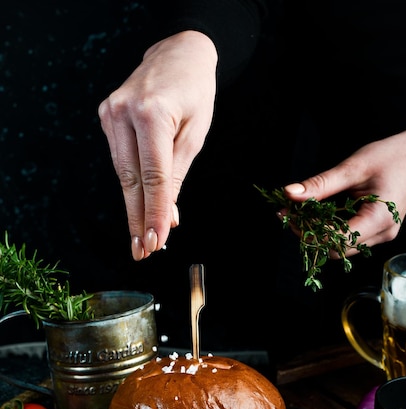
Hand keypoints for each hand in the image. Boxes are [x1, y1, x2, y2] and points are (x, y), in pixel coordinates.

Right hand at [98, 31, 217, 259]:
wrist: (177, 54)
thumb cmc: (194, 93)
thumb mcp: (194, 135)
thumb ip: (176, 176)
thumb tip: (169, 217)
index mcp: (152, 113)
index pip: (153, 177)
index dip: (155, 213)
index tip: (158, 242)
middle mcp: (124, 112)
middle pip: (131, 180)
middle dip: (139, 219)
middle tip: (143, 252)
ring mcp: (110, 113)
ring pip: (121, 174)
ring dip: (134, 207)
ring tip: (143, 238)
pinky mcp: (106, 116)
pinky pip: (119, 160)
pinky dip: (131, 185)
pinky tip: (139, 207)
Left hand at [284, 126, 405, 256]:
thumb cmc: (392, 156)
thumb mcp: (353, 167)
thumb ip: (321, 184)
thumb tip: (290, 194)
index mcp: (379, 218)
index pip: (336, 238)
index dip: (308, 231)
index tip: (288, 215)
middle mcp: (382, 233)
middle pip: (336, 249)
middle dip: (310, 234)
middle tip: (291, 214)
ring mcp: (381, 235)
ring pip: (341, 247)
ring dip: (318, 233)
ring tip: (301, 213)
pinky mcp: (377, 231)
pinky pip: (349, 238)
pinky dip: (330, 229)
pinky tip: (317, 214)